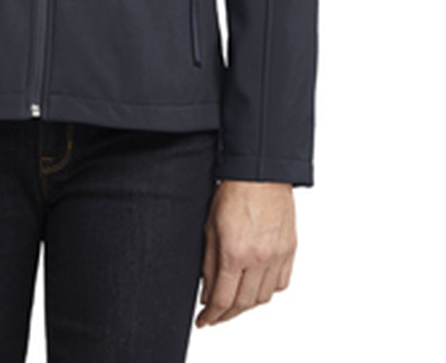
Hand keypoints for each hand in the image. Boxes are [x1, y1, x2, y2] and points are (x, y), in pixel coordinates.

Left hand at [195, 179, 296, 327]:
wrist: (260, 172)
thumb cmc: (233, 192)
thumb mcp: (210, 226)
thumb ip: (209, 263)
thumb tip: (207, 292)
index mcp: (234, 252)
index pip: (222, 299)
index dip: (211, 316)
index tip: (204, 321)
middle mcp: (258, 258)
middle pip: (244, 304)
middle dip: (227, 315)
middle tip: (216, 316)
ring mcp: (277, 256)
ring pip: (263, 297)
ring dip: (247, 305)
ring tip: (234, 302)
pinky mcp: (290, 250)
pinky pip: (281, 283)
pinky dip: (268, 290)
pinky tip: (256, 286)